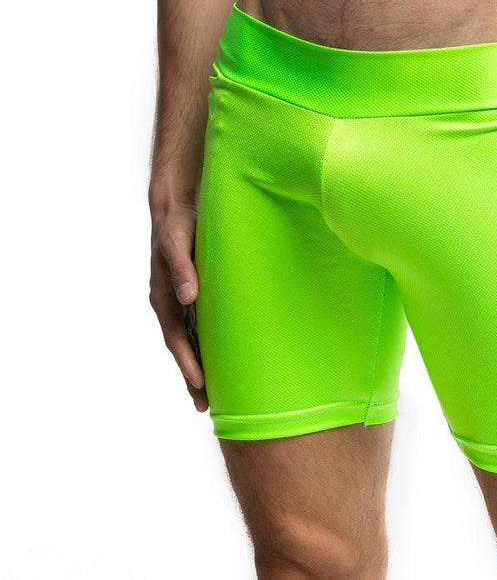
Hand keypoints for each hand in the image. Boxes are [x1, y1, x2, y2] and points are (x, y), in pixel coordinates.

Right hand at [149, 200, 208, 410]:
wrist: (179, 204)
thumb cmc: (178, 223)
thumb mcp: (177, 242)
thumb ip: (182, 267)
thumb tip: (186, 296)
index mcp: (163, 296)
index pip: (176, 337)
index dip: (188, 362)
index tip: (200, 384)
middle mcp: (171, 302)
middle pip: (182, 345)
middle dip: (192, 375)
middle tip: (206, 405)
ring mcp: (182, 299)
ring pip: (191, 338)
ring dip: (201, 363)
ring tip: (215, 392)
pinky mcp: (195, 290)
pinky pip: (200, 324)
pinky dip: (207, 343)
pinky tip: (221, 355)